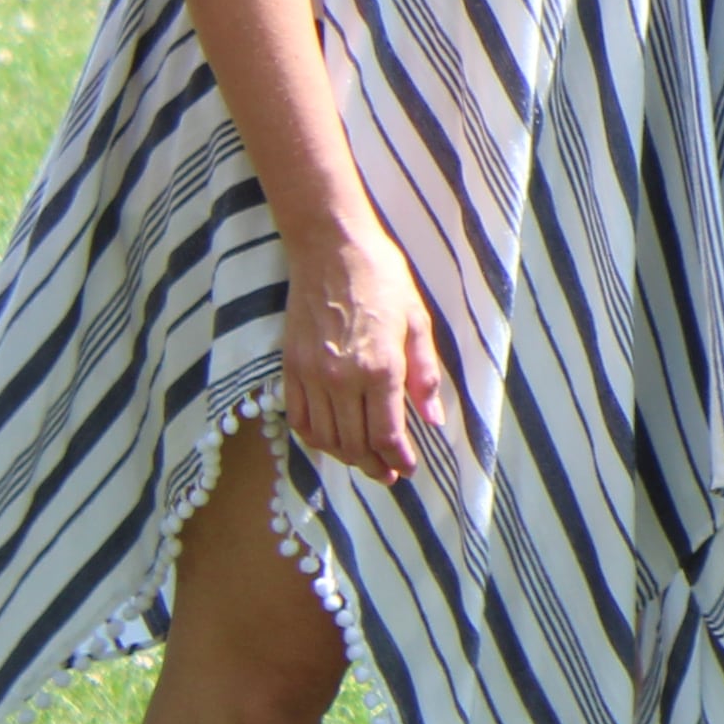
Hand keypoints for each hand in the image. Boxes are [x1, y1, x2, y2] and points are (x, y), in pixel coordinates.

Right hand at [282, 213, 449, 484]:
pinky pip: (298, 419)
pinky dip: (315, 439)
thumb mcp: (417, 322)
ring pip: (325, 438)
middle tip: (389, 474)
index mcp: (380, 368)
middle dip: (375, 465)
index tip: (408, 468)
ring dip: (346, 457)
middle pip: (355, 443)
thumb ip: (425, 375)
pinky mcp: (290, 368)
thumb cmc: (382, 278)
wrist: (331, 249)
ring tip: (364, 461)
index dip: (398, 458)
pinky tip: (330, 441)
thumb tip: (433, 418)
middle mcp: (342, 379)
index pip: (386, 434)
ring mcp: (311, 376)